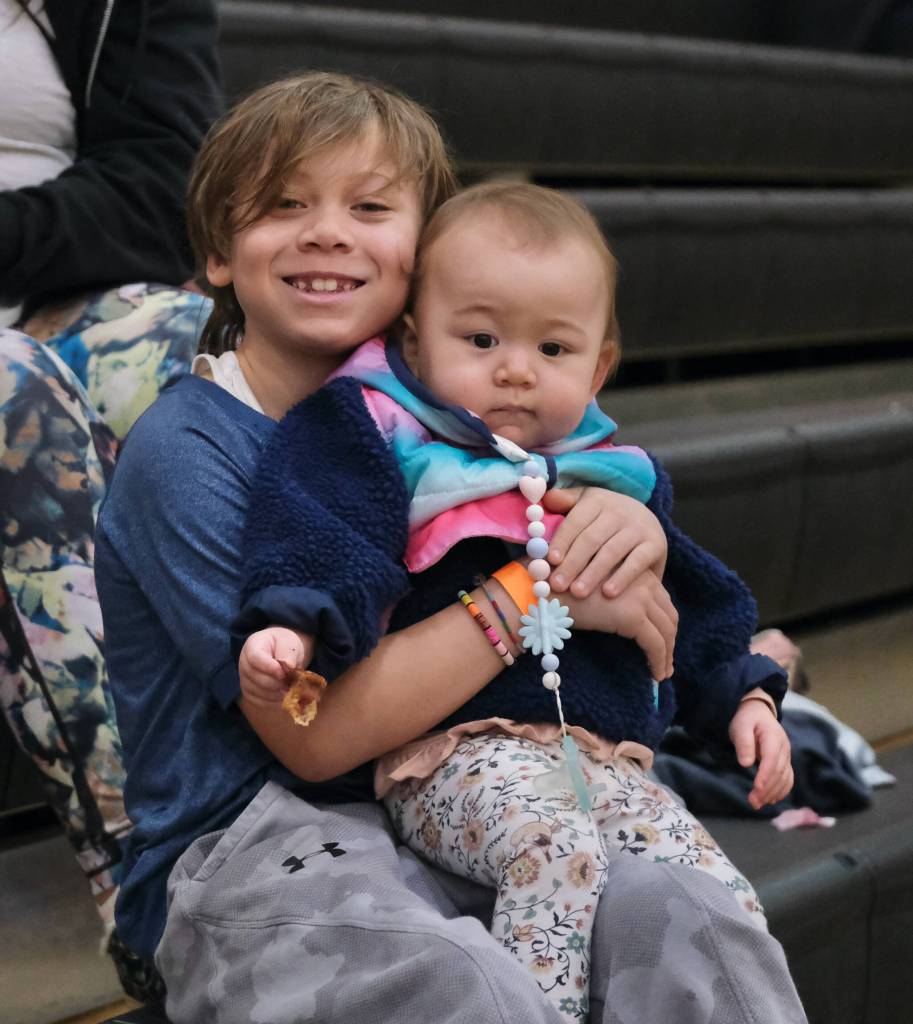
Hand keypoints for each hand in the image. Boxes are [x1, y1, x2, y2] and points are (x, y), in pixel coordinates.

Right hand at [239, 626, 313, 707]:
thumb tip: (289, 666)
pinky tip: (284, 696)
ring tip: (290, 688)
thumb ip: (289, 652)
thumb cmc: (283, 645)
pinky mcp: (249, 693)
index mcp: (252, 646)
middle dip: (276, 682)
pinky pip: (259, 702)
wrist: (280, 653)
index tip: (284, 673)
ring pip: (257, 692)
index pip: (255, 658)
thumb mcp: (289, 642)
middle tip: (291, 683)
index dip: (270, 667)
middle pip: (255, 677)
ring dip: (276, 693)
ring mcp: (244, 680)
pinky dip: (273, 702)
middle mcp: (244, 663)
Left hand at [543, 487, 667, 598]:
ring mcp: (638, 527)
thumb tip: (548, 498)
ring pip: (611, 551)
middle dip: (572, 563)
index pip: (576, 521)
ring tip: (577, 592)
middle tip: (557, 584)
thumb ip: (566, 502)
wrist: (646, 523)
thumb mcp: (585, 504)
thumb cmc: (604, 519)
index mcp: (597, 500)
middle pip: (591, 539)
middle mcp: (619, 511)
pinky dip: (622, 577)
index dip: (562, 540)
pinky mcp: (655, 543)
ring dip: (592, 573)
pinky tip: (608, 593)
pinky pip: (637, 562)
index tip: (550, 561)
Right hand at [562, 571, 676, 679]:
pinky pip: (655, 644)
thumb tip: (624, 619)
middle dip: (670, 639)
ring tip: (663, 671)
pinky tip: (656, 675)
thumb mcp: (594, 586)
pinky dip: (659, 661)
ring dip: (667, 654)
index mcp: (634, 569)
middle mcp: (642, 579)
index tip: (661, 640)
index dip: (663, 622)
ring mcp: (640, 597)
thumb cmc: (558, 588)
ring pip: (666, 631)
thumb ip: (614, 595)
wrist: (543, 590)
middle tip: (666, 661)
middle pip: (668, 614)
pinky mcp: (633, 616)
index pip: (660, 599)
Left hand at [729, 700, 793, 809]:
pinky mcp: (785, 762)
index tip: (757, 788)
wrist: (758, 712)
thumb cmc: (747, 720)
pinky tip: (771, 799)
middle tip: (752, 801)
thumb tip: (746, 763)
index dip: (766, 775)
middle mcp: (784, 748)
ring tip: (757, 803)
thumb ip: (744, 743)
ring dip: (773, 793)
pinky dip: (781, 790)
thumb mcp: (741, 726)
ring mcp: (786, 756)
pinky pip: (788, 779)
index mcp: (773, 736)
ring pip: (785, 778)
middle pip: (779, 772)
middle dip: (767, 789)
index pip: (772, 759)